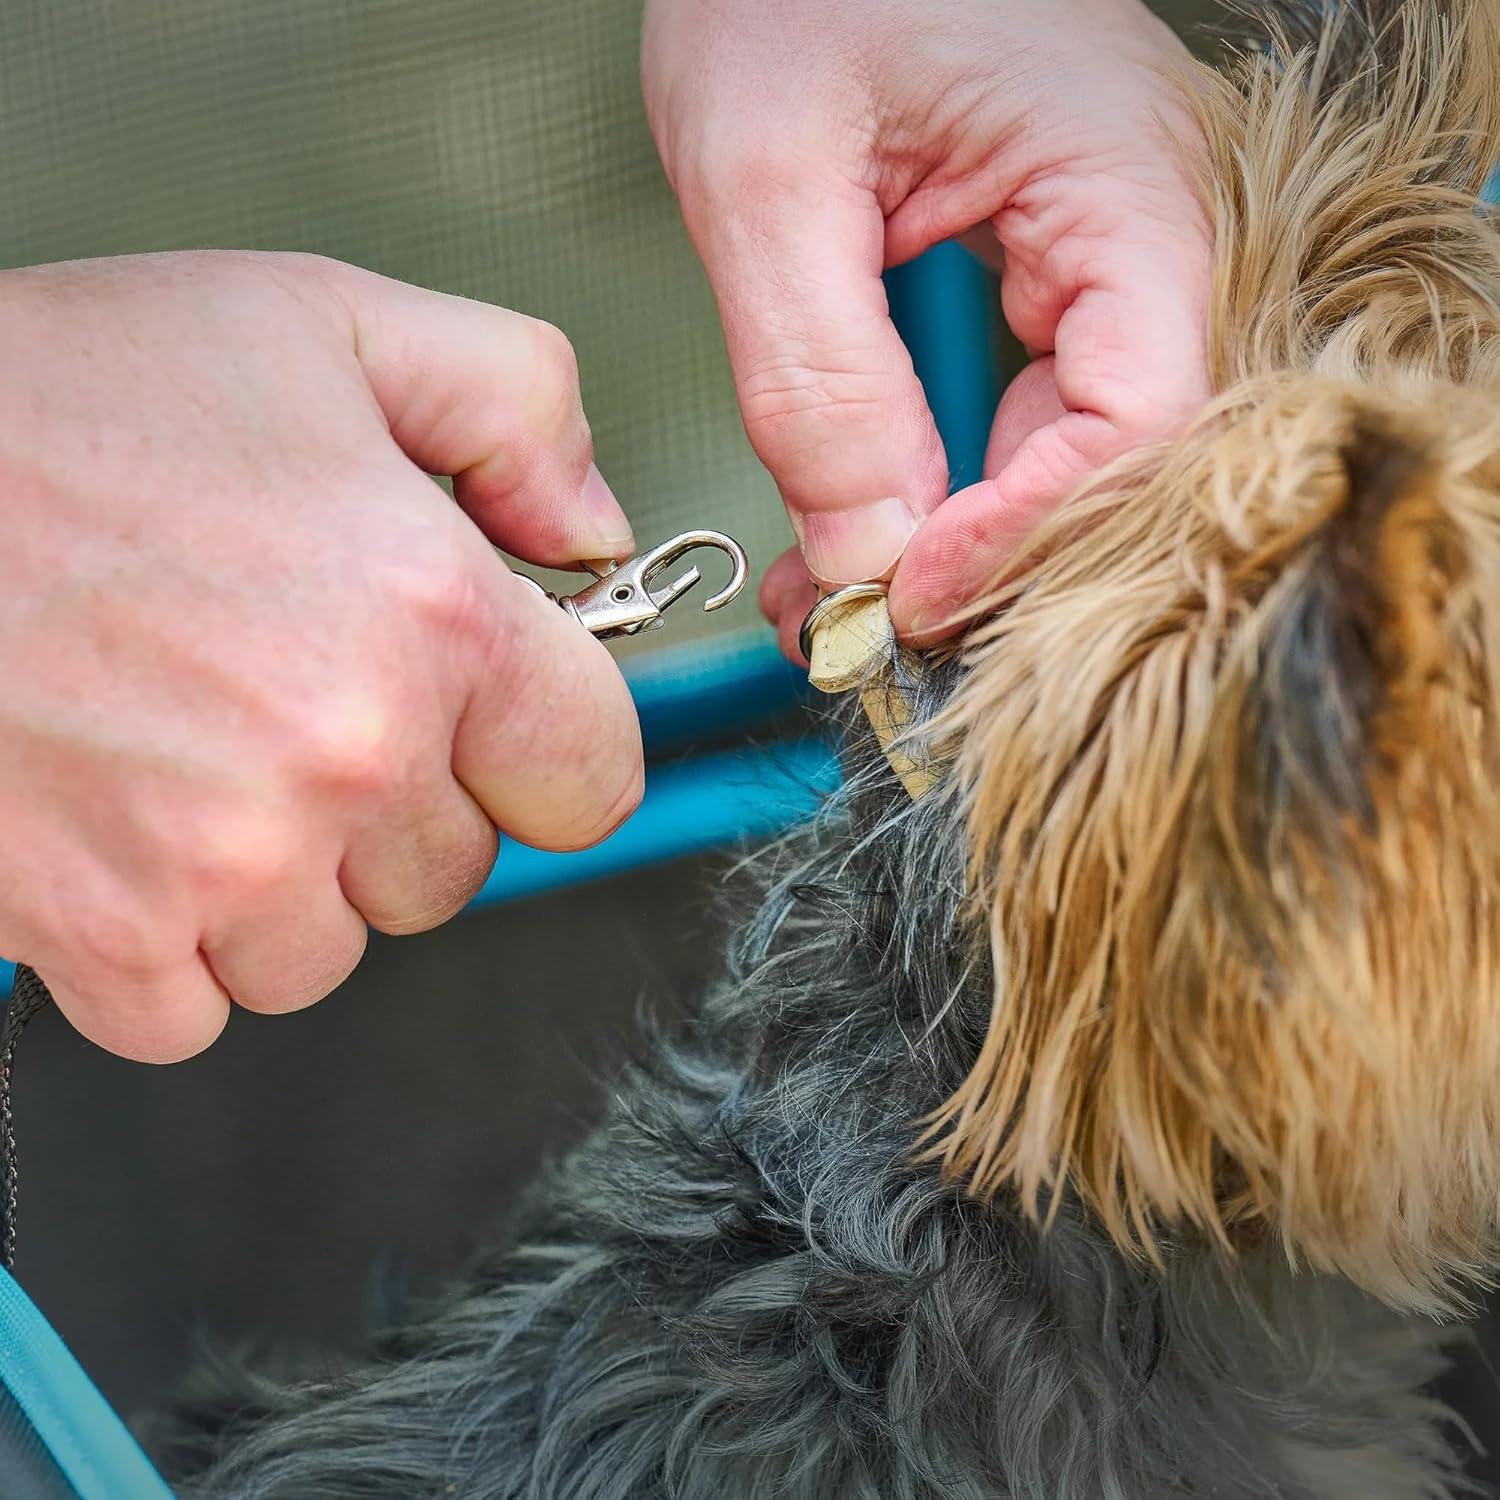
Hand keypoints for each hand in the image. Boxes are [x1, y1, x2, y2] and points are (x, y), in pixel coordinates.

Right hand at [0, 252, 643, 1061]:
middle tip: (290, 701)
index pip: (590, 778)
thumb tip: (591, 532)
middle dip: (397, 806)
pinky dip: (168, 948)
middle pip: (455, 871)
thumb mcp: (329, 325)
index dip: (544, 751)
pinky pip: (198, 1012)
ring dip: (284, 884)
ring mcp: (226, 862)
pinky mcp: (103, 935)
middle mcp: (347, 756)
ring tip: (193, 756)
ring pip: (330, 950)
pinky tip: (126, 830)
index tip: (494, 729)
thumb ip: (516, 410)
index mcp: (435, 617)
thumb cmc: (57, 398)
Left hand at [643, 0, 1212, 649]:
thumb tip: (867, 554)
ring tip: (825, 597)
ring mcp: (1107, 258)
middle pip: (1110, 460)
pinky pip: (1020, 419)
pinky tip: (848, 533)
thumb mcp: (767, 172)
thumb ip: (817, 377)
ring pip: (1060, 455)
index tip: (899, 596)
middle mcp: (1148, 231)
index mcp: (1126, 184)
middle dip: (978, 563)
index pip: (1133, 423)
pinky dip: (934, 490)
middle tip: (853, 629)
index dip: (1022, 536)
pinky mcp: (1050, 279)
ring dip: (947, 543)